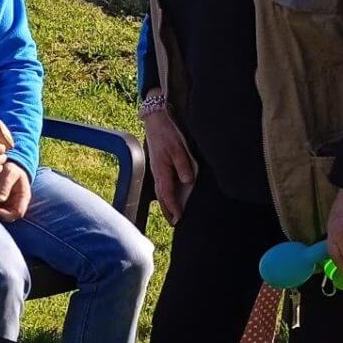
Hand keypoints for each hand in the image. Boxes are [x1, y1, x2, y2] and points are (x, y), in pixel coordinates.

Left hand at [0, 161, 31, 221]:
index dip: (8, 215)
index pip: (18, 213)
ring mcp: (10, 202)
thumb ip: (5, 185)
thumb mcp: (10, 173)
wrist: (8, 165)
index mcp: (23, 197)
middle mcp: (18, 202)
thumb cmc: (11, 168)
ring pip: (2, 212)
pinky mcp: (3, 201)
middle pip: (9, 215)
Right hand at [142, 94, 196, 224]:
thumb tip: (187, 181)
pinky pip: (160, 183)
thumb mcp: (179, 148)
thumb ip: (183, 165)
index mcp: (162, 170)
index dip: (173, 207)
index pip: (167, 194)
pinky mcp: (157, 164)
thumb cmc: (167, 132)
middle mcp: (157, 172)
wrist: (155, 119)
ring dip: (165, 202)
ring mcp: (156, 168)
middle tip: (174, 222)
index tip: (179, 218)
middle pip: (161, 195)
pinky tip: (168, 194)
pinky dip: (164, 193)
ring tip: (170, 213)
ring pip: (160, 190)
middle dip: (167, 209)